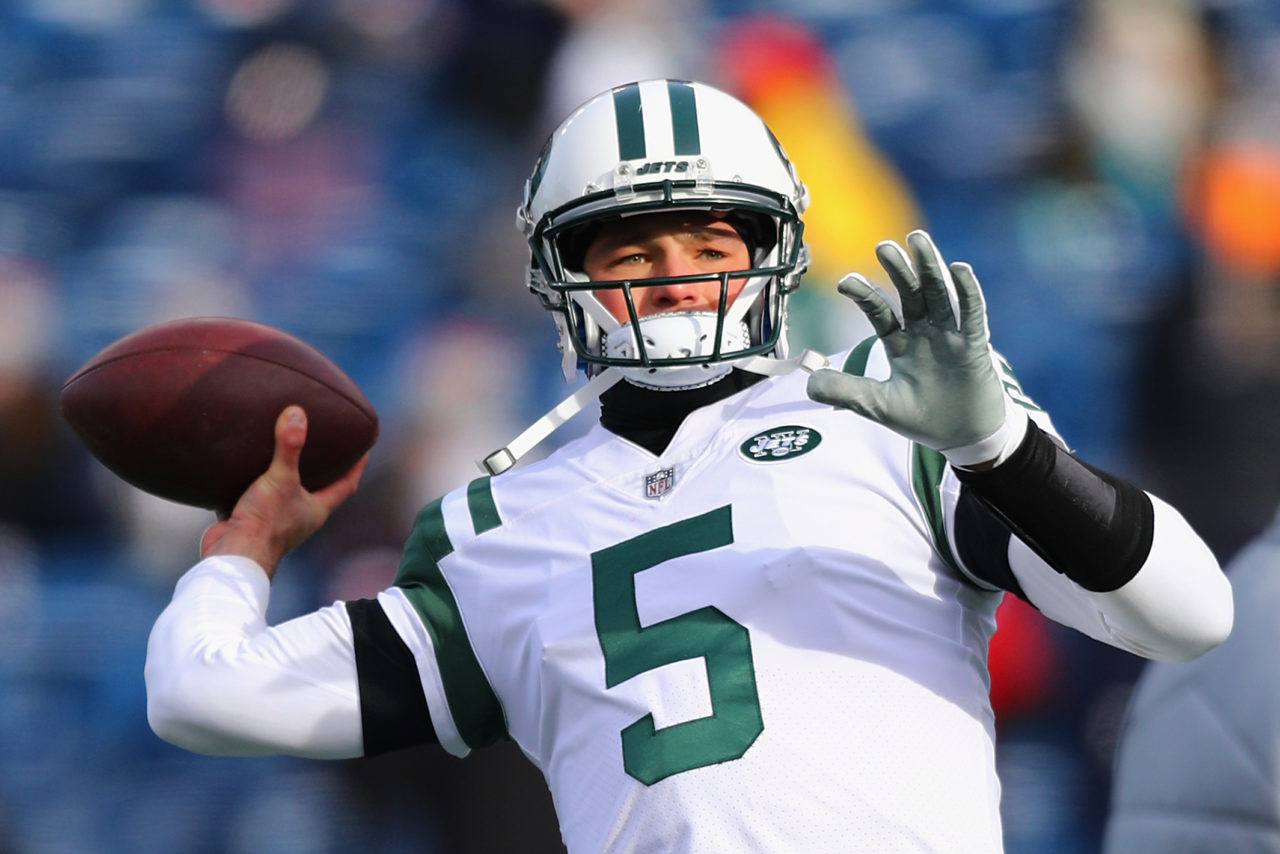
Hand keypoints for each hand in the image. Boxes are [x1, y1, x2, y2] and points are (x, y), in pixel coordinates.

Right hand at [199, 406, 367, 577]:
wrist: (233, 555)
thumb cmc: (265, 523)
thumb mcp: (280, 478)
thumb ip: (289, 447)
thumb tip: (296, 413)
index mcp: (317, 510)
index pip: (347, 485)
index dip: (357, 466)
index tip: (364, 447)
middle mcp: (301, 516)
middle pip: (320, 489)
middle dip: (323, 469)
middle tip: (324, 444)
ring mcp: (277, 520)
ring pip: (287, 492)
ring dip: (287, 474)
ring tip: (286, 449)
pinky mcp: (252, 520)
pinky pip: (258, 496)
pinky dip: (255, 481)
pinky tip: (246, 466)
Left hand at [806, 230, 1024, 466]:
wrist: (965, 438)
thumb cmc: (924, 419)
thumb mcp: (878, 406)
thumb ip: (847, 392)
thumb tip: (810, 382)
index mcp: (901, 343)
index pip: (881, 312)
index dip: (865, 295)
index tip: (844, 282)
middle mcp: (925, 333)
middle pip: (910, 294)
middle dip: (898, 270)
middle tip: (883, 246)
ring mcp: (950, 337)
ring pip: (939, 295)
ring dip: (930, 268)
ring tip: (918, 240)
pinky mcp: (975, 347)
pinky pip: (972, 315)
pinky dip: (967, 293)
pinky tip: (959, 269)